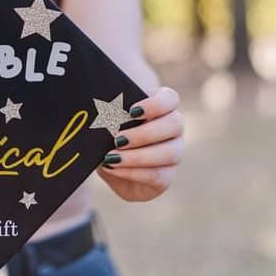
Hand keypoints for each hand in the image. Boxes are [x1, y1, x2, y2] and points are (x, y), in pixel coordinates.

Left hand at [96, 86, 181, 201]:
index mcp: (161, 107)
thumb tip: (100, 109)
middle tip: (117, 139)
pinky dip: (133, 172)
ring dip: (138, 156)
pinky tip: (113, 168)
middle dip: (144, 133)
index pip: (170, 99)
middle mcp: (173, 129)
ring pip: (170, 153)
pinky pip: (158, 175)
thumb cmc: (108, 133)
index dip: (156, 104)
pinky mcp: (166, 176)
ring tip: (111, 157)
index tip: (132, 111)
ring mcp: (174, 153)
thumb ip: (109, 111)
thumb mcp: (106, 120)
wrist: (107, 163)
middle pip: (175, 124)